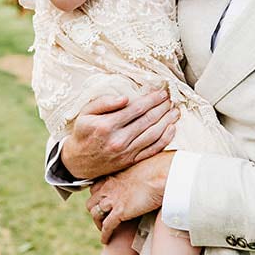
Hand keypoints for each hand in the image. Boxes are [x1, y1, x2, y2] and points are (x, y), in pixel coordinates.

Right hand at [59, 86, 177, 180]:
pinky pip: (152, 149)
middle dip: (162, 108)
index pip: (136, 109)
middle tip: (171, 100)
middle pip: (148, 120)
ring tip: (175, 112)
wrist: (78, 161)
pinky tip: (172, 129)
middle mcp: (118, 140)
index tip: (161, 93)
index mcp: (107, 125)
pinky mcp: (131, 161)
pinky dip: (165, 139)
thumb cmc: (83, 133)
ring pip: (153, 135)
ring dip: (167, 122)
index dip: (151, 99)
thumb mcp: (86, 113)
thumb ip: (104, 102)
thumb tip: (125, 98)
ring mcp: (126, 152)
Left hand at [87, 152, 172, 242]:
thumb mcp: (144, 166)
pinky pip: (107, 226)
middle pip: (92, 201)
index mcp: (114, 175)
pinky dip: (105, 234)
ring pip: (96, 214)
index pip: (95, 187)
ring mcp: (113, 199)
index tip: (103, 201)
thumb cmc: (161, 166)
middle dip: (95, 210)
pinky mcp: (120, 212)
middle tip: (103, 218)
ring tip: (104, 230)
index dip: (98, 196)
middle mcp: (109, 187)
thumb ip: (139, 171)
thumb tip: (150, 171)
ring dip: (98, 223)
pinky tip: (106, 241)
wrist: (164, 173)